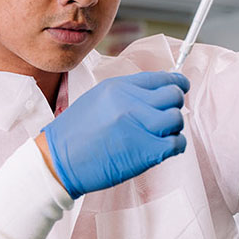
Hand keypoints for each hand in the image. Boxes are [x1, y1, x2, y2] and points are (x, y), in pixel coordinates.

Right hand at [40, 72, 189, 198]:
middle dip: (174, 105)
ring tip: (158, 136)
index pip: (162, 77)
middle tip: (164, 117)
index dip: (176, 84)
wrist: (58, 161)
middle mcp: (130, 102)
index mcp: (118, 87)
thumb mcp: (97, 99)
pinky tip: (160, 149)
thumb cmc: (74, 135)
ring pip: (177, 118)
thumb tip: (155, 93)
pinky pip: (176, 143)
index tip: (179, 89)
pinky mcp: (145, 151)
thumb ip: (126, 94)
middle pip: (174, 95)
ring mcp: (139, 126)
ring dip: (172, 128)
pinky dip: (174, 146)